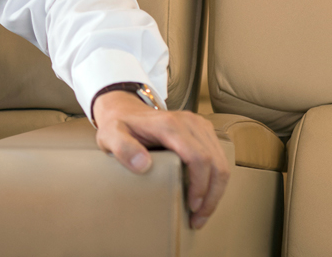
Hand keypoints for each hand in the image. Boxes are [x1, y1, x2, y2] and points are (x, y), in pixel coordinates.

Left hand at [93, 91, 229, 229]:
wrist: (125, 111)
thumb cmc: (119, 127)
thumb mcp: (110, 136)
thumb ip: (122, 148)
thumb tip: (144, 164)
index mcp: (170, 125)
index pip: (198, 157)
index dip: (200, 185)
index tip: (191, 206)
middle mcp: (189, 122)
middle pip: (215, 162)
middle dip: (211, 195)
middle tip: (198, 219)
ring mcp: (199, 125)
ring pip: (221, 162)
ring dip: (216, 191)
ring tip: (202, 213)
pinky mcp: (204, 131)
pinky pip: (218, 158)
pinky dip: (215, 180)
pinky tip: (204, 196)